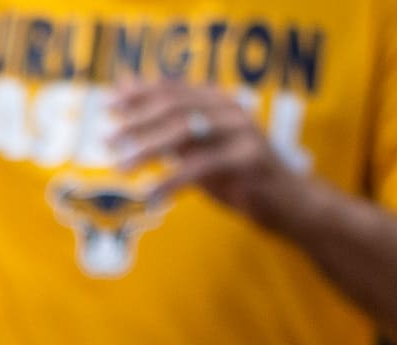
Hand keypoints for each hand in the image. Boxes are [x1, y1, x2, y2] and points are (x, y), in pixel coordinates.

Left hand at [98, 78, 312, 234]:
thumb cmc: (237, 176)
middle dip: (138, 123)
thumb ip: (167, 129)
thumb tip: (131, 106)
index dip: (139, 95)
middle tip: (107, 142)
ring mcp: (242, 132)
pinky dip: (172, 182)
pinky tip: (151, 197)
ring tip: (120, 168)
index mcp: (218, 102)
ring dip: (148, 149)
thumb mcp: (199, 151)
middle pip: (176, 107)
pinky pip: (202, 167)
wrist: (289, 203)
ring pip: (187, 131)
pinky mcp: (249, 159)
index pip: (172, 89)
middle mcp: (231, 109)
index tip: (108, 106)